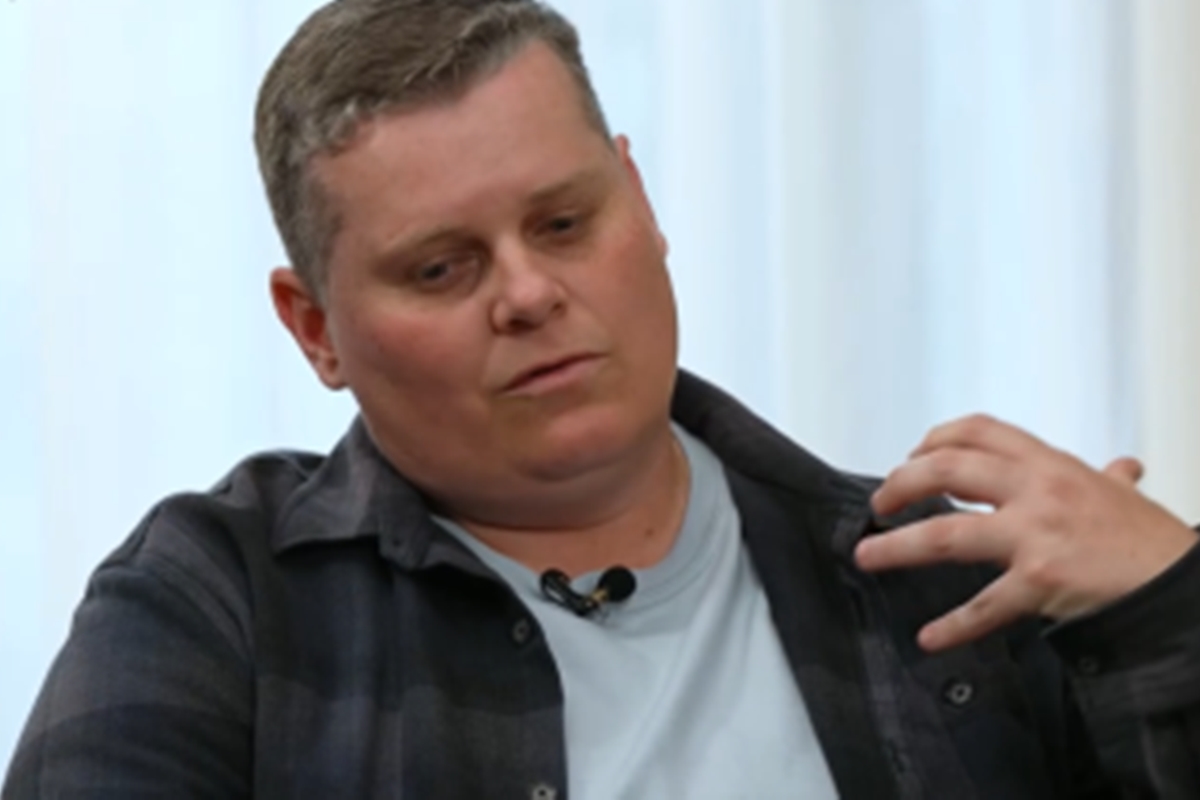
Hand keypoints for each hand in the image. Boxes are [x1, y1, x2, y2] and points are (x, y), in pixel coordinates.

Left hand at [854, 414, 1197, 651]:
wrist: (1183, 586)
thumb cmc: (1152, 543)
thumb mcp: (1124, 497)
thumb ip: (1109, 479)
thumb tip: (1122, 467)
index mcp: (1051, 465)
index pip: (978, 431)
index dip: (933, 439)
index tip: (910, 456)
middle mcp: (1038, 491)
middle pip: (947, 470)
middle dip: (901, 484)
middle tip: (879, 504)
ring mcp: (1036, 535)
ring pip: (947, 535)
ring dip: (898, 547)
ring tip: (867, 555)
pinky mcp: (1040, 582)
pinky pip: (984, 606)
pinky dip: (953, 626)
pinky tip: (929, 639)